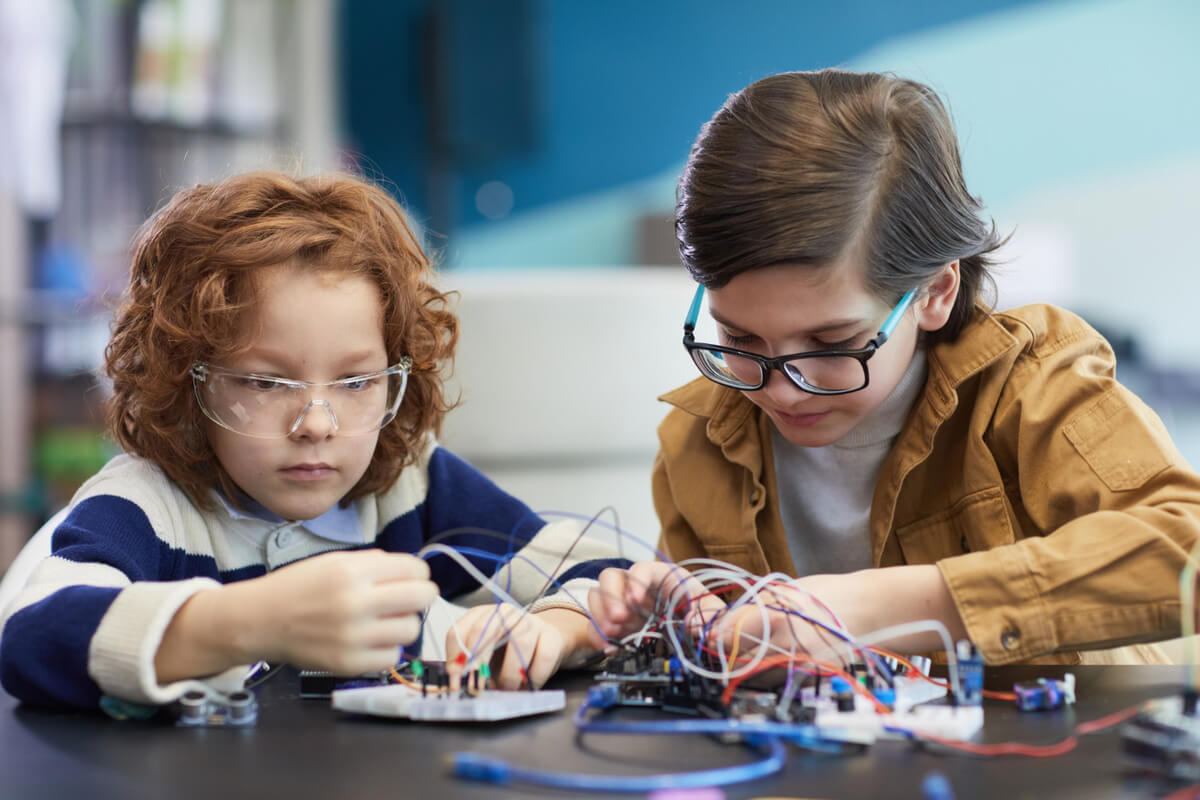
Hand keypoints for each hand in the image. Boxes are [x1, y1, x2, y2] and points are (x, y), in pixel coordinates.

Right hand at [246, 549, 436, 674]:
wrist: (260, 621)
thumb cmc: (299, 588)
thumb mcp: (334, 561)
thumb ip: (375, 563)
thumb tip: (413, 571)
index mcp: (352, 572)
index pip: (414, 569)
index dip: (418, 573)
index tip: (411, 578)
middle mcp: (354, 603)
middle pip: (422, 597)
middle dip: (421, 595)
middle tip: (408, 599)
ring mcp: (352, 637)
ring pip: (411, 629)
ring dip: (403, 624)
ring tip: (384, 621)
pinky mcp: (347, 664)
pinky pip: (392, 657)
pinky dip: (387, 649)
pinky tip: (371, 641)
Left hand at [445, 605, 591, 689]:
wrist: (545, 640)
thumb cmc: (510, 650)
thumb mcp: (485, 654)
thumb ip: (469, 664)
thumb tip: (456, 683)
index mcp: (482, 614)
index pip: (460, 631)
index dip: (456, 658)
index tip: (455, 681)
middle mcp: (505, 612)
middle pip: (484, 630)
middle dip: (477, 663)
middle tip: (476, 687)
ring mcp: (530, 621)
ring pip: (519, 644)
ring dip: (510, 675)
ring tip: (507, 689)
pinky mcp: (551, 635)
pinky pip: (543, 657)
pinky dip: (534, 677)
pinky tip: (528, 686)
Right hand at [587, 560, 725, 649]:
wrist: (705, 643)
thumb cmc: (709, 621)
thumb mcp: (716, 615)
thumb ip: (711, 617)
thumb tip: (695, 626)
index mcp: (664, 578)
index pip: (643, 568)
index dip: (637, 580)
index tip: (635, 599)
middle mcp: (640, 588)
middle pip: (612, 577)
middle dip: (611, 596)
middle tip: (618, 619)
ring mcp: (626, 607)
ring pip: (598, 596)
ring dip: (600, 614)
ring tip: (612, 633)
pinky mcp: (618, 627)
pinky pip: (597, 625)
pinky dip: (597, 635)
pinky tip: (608, 647)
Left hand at [708, 576, 849, 668]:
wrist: (869, 609)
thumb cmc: (824, 594)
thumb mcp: (780, 592)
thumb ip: (750, 610)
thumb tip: (720, 624)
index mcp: (772, 618)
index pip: (725, 637)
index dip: (711, 638)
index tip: (705, 636)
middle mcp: (783, 647)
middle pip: (735, 663)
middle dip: (724, 656)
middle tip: (720, 647)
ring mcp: (798, 667)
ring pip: (754, 677)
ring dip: (744, 668)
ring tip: (745, 653)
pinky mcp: (810, 679)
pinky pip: (777, 681)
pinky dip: (767, 674)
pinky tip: (770, 660)